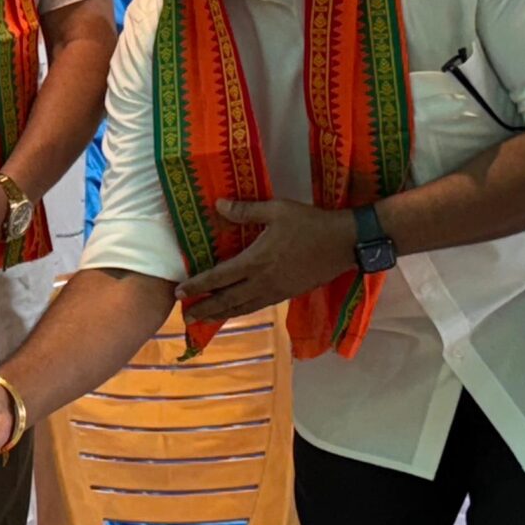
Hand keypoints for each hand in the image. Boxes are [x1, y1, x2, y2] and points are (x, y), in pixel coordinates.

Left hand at [178, 198, 355, 325]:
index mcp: (256, 261)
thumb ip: (246, 210)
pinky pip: (258, 306)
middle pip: (227, 300)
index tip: (179, 293)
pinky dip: (242, 311)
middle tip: (185, 317)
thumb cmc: (310, 223)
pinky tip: (235, 311)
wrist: (344, 243)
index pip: (219, 277)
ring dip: (222, 314)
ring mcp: (276, 291)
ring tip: (205, 319)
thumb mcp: (277, 210)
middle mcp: (262, 281)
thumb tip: (218, 204)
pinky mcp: (287, 294)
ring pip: (243, 308)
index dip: (198, 286)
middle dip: (205, 309)